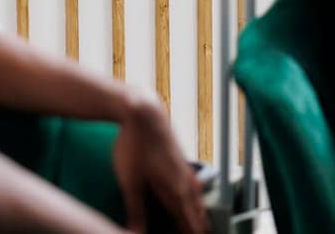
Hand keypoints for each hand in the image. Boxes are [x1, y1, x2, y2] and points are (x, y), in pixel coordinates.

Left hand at [111, 91, 207, 232]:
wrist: (144, 113)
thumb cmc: (134, 147)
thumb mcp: (130, 183)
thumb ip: (136, 210)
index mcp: (173, 189)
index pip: (186, 218)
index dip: (190, 231)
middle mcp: (183, 179)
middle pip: (194, 209)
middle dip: (198, 225)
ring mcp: (183, 167)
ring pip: (196, 195)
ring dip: (199, 211)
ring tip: (204, 222)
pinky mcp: (180, 157)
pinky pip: (194, 183)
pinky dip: (197, 195)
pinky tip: (196, 190)